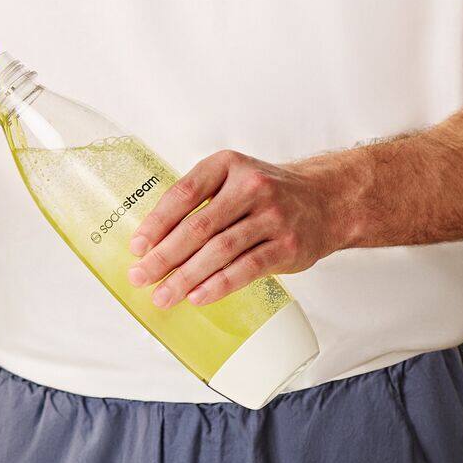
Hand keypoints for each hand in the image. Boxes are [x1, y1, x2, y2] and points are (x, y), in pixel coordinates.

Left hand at [126, 150, 357, 307]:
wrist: (326, 200)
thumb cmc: (269, 194)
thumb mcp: (234, 180)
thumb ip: (200, 201)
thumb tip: (153, 242)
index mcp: (228, 166)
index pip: (184, 194)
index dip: (156, 223)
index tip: (137, 247)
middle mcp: (251, 187)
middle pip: (198, 226)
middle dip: (164, 256)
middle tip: (141, 276)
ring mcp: (272, 216)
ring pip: (220, 250)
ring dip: (186, 277)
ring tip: (164, 295)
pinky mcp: (287, 245)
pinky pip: (246, 268)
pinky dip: (218, 285)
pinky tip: (197, 296)